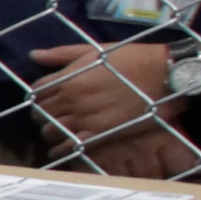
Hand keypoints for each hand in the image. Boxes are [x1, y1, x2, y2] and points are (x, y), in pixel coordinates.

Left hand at [30, 40, 185, 152]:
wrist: (166, 75)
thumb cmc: (133, 58)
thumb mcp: (97, 50)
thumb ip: (63, 54)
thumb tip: (34, 54)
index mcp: (69, 78)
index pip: (37, 91)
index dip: (39, 96)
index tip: (46, 99)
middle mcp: (71, 98)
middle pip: (42, 112)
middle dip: (44, 115)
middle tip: (52, 117)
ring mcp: (85, 117)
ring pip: (52, 130)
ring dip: (52, 132)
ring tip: (59, 131)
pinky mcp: (100, 132)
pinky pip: (70, 145)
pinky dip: (63, 149)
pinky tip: (65, 149)